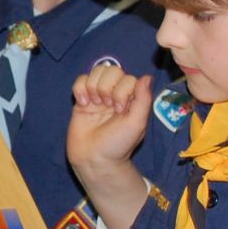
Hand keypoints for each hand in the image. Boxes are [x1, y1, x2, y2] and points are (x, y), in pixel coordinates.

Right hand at [67, 62, 154, 228]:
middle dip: (107, 87)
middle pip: (111, 70)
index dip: (122, 90)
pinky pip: (80, 80)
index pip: (127, 77)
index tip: (119, 110)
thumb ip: (143, 99)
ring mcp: (98, 95)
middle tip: (107, 107)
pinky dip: (80, 88)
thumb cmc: (119, 144)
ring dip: (94, 87)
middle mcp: (115, 93)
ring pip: (95, 72)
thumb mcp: (137, 123)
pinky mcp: (82, 99)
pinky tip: (83, 103)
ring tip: (94, 104)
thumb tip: (147, 77)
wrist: (94, 159)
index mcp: (132, 98)